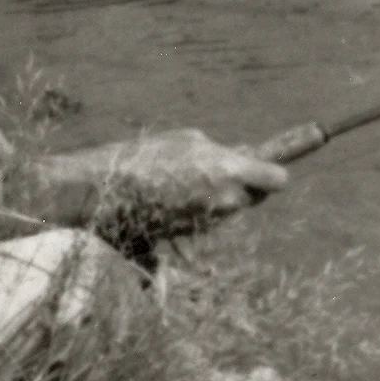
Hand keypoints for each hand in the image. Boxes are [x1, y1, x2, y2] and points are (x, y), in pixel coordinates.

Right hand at [30, 128, 288, 242]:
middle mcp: (224, 204)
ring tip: (182, 177)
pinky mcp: (187, 238)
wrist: (102, 193)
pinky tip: (167, 195)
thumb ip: (220, 152)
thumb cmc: (144, 158)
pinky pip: (202, 220)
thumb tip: (238, 159)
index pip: (277, 178)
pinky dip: (194, 209)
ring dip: (216, 196)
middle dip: (243, 184)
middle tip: (218, 165)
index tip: (275, 164)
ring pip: (226, 210)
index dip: (274, 170)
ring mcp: (206, 225)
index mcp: (229, 174)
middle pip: (252, 197)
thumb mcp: (187, 141)